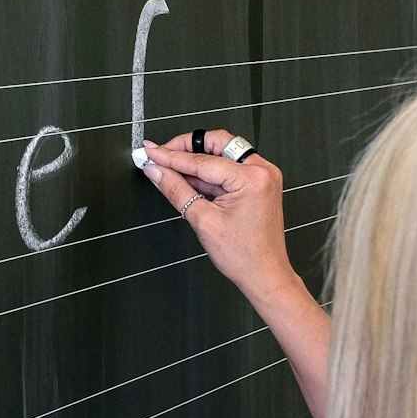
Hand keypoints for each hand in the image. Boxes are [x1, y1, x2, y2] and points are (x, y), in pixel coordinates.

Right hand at [139, 129, 297, 303]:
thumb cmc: (244, 255)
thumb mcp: (203, 220)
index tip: (151, 152)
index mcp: (252, 178)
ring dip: (196, 160)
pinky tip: (190, 180)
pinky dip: (209, 172)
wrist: (264, 274)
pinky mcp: (258, 183)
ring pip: (222, 153)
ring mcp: (262, 176)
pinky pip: (229, 168)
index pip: (201, 160)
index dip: (171, 156)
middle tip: (162, 154)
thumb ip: (176, 190)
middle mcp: (262, 171)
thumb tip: (157, 171)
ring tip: (171, 170)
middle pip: (216, 143)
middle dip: (186, 147)